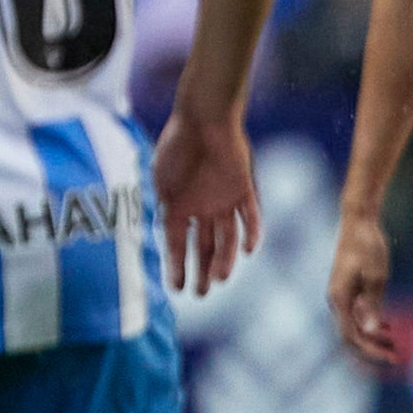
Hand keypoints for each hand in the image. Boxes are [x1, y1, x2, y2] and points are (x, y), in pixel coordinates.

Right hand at [151, 108, 262, 294]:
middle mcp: (203, 208)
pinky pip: (251, 216)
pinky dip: (251, 233)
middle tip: (201, 293)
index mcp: (180, 208)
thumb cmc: (176, 147)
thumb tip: (165, 232)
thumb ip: (165, 206)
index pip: (178, 245)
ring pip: (227, 238)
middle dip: (202, 271)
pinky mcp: (244, 189)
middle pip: (205, 247)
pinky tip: (248, 251)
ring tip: (220, 279)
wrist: (202, 118)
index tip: (176, 288)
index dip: (177, 267)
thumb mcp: (161, 181)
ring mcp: (224, 201)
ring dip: (224, 259)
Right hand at [326, 210, 402, 366]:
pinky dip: (373, 322)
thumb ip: (373, 305)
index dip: (370, 350)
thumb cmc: (367, 245)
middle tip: (398, 357)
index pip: (351, 335)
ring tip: (397, 345)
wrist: (358, 221)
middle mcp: (338, 299)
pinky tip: (391, 326)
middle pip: (352, 334)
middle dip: (373, 348)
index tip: (391, 357)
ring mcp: (342, 294)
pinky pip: (359, 313)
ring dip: (375, 337)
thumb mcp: (376, 277)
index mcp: (340, 298)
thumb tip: (372, 331)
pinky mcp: (349, 288)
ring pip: (356, 325)